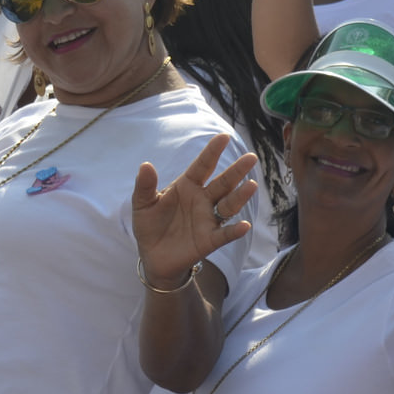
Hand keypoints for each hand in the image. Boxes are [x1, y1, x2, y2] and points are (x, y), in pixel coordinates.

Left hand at [130, 133, 257, 288]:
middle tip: (251, 158)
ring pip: (228, 205)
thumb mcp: (142, 204)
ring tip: (251, 185)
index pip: (202, 166)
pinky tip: (244, 225)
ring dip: (240, 196)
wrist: (153, 257)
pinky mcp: (209, 240)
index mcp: (187, 186)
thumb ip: (145, 186)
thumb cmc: (149, 225)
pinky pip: (225, 234)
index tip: (223, 137)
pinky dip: (235, 230)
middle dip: (237, 171)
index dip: (212, 152)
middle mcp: (202, 200)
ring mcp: (208, 219)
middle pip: (223, 182)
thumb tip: (145, 165)